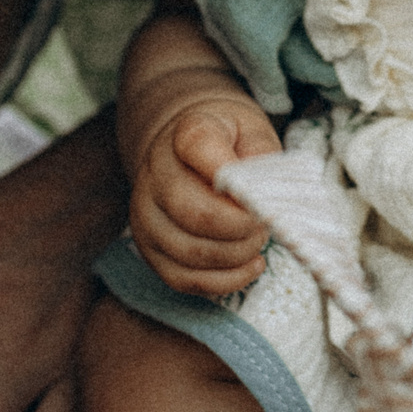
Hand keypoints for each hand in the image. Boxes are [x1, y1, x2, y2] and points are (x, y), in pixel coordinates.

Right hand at [130, 86, 281, 297]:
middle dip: (243, 227)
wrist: (187, 152)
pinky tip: (250, 264)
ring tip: (258, 239)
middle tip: (265, 223)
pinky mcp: (149, 249)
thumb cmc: (230, 143)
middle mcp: (155, 174)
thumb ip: (262, 155)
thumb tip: (265, 194)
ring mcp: (147, 215)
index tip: (260, 190)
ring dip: (237, 254)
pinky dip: (225, 280)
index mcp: (185, 135)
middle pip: (197, 213)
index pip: (200, 147)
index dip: (235, 176)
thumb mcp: (253, 130)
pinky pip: (185, 279)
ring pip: (191, 253)